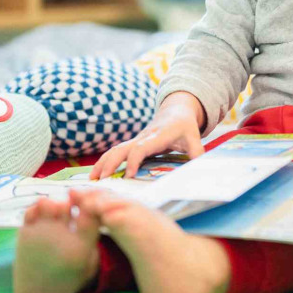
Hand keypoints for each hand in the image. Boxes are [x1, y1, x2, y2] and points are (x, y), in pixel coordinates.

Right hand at [90, 92, 204, 179]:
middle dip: (110, 164)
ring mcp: (135, 140)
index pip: (140, 148)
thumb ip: (197, 153)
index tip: (128, 175)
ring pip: (114, 150)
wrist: (176, 110)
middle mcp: (142, 138)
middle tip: (101, 181)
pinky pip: (115, 152)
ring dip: (102, 163)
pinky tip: (97, 174)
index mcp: (157, 137)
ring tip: (92, 180)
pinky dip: (104, 162)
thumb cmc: (185, 126)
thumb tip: (200, 170)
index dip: (133, 161)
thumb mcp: (194, 138)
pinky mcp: (132, 144)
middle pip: (121, 149)